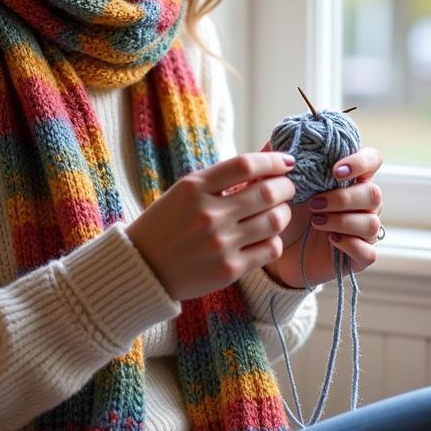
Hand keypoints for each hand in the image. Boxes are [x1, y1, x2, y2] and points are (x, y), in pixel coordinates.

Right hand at [126, 152, 296, 300]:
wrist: (143, 269)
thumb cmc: (165, 226)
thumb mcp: (183, 193)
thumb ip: (219, 181)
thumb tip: (264, 170)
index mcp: (193, 188)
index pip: (245, 165)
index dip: (273, 161)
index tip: (287, 162)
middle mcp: (208, 214)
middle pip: (267, 192)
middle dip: (286, 187)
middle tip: (287, 187)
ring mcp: (220, 243)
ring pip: (275, 221)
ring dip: (284, 212)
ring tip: (279, 211)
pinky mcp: (229, 269)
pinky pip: (270, 249)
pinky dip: (275, 239)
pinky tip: (266, 236)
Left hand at [263, 146, 383, 289]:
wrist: (277, 250)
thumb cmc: (284, 212)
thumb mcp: (279, 184)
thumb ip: (280, 161)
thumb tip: (276, 140)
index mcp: (349, 179)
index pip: (373, 160)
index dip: (360, 162)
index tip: (334, 171)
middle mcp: (362, 203)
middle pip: (374, 193)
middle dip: (342, 198)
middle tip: (313, 203)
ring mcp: (364, 230)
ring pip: (372, 222)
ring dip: (341, 220)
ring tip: (315, 222)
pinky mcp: (359, 256)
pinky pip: (369, 251)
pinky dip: (349, 244)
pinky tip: (330, 240)